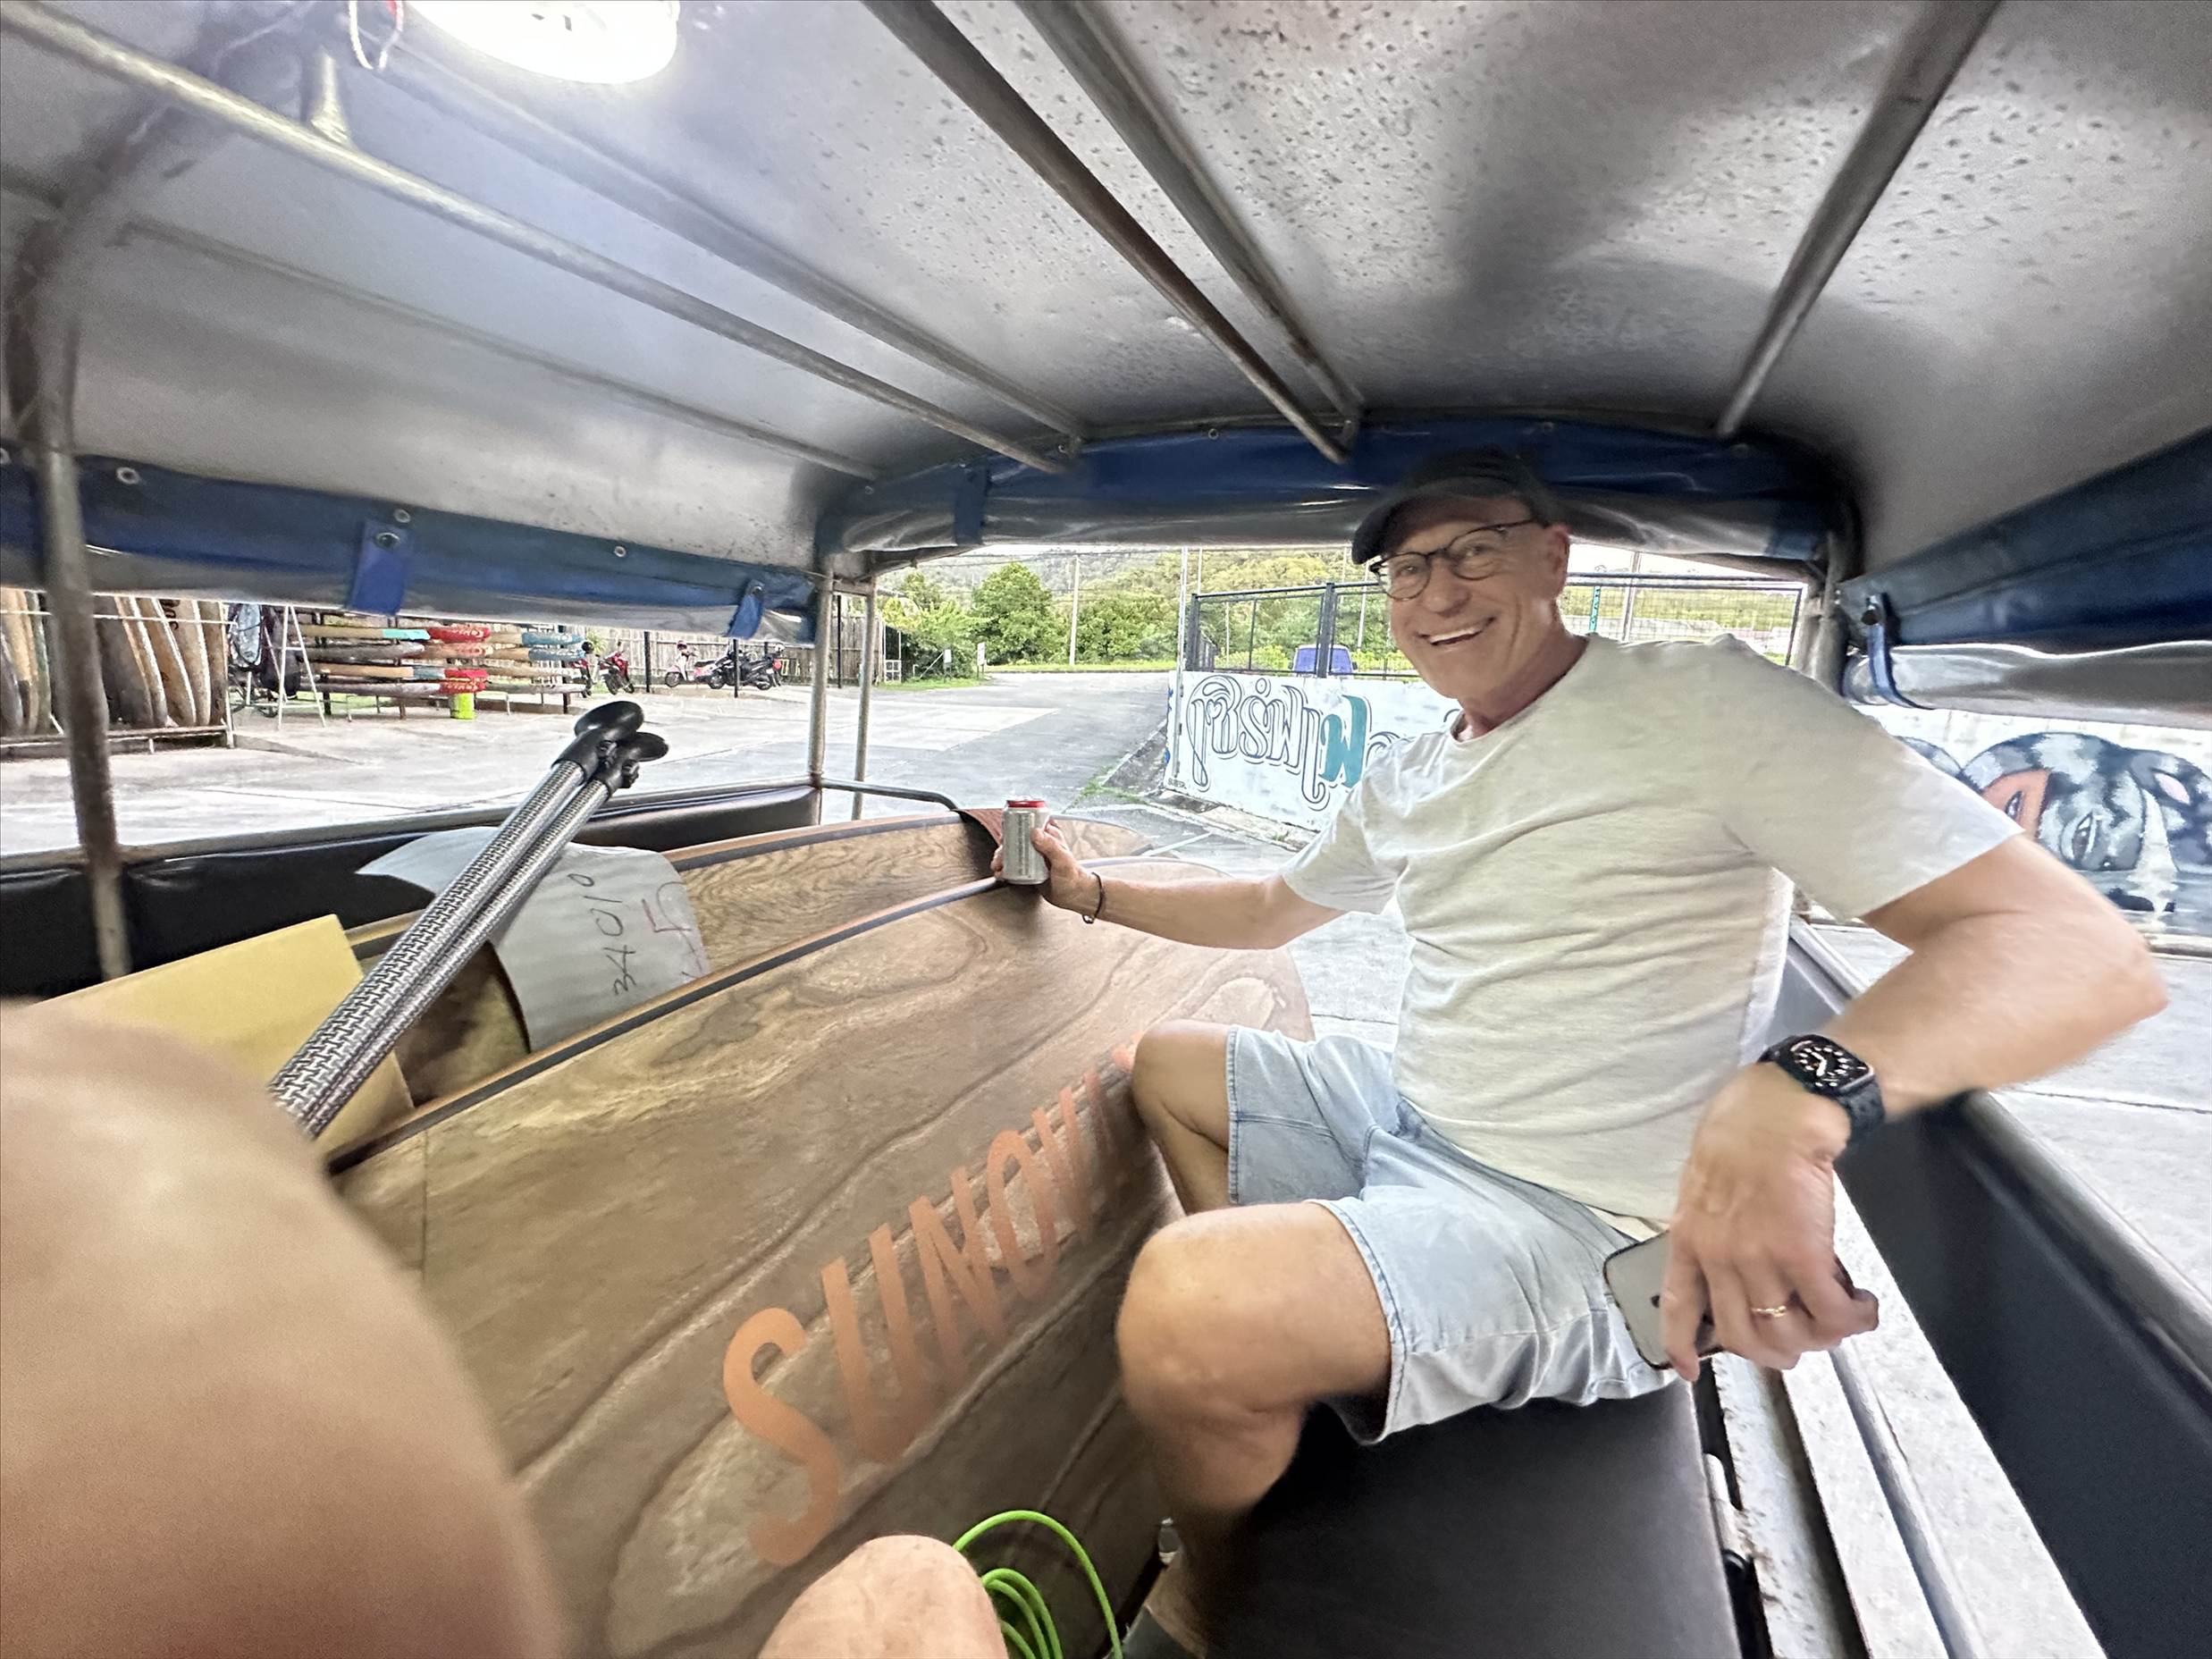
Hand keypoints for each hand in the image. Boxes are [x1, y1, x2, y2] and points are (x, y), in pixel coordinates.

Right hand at [988, 817, 1096, 912]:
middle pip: (1016, 839)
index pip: (1029, 823)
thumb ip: (1050, 846)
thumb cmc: (1073, 877)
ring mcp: (1033, 857)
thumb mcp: (1062, 860)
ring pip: (1012, 853)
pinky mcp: (1029, 869)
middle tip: (1000, 856)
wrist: (1074, 896)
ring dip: (1002, 859)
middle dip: (1004, 846)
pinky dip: (1005, 869)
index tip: (1006, 831)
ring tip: (998, 867)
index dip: (1015, 825)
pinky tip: (1002, 874)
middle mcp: (1039, 844)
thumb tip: (1034, 832)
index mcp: (1048, 836)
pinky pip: (1013, 866)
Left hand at [1660, 1065, 1878, 1380]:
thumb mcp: (1703, 1183)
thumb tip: (1732, 1262)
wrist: (1777, 1114)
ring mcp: (1759, 1260)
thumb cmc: (1743, 1133)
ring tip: (1838, 1321)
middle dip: (1777, 1353)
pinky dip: (1853, 1320)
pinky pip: (1831, 1312)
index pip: (1678, 1308)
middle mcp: (1719, 1258)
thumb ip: (1710, 1227)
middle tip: (1801, 1344)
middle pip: (1744, 1337)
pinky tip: (1862, 1308)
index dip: (1682, 1346)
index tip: (1689, 1371)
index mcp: (1689, 1239)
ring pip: (1790, 1333)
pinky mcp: (1803, 1255)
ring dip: (1820, 1338)